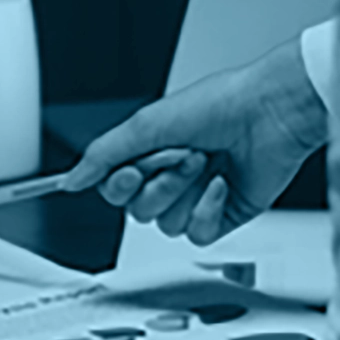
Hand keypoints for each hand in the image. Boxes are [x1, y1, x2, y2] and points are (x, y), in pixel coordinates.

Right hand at [63, 38, 326, 244]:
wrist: (269, 113)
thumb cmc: (216, 105)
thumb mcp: (146, 125)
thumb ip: (102, 155)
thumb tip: (70, 179)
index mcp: (148, 153)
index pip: (114, 189)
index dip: (121, 185)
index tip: (133, 169)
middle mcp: (169, 177)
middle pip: (137, 210)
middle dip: (159, 184)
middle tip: (181, 157)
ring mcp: (196, 197)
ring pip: (166, 225)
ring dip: (184, 193)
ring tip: (205, 164)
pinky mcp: (223, 215)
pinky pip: (198, 233)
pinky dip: (209, 209)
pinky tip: (222, 183)